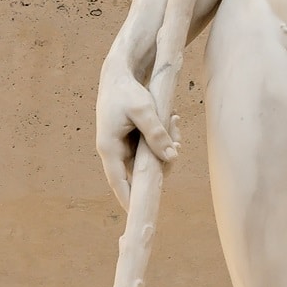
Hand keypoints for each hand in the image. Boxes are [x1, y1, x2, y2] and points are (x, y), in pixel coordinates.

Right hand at [96, 57, 178, 210]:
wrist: (119, 73)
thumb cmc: (127, 91)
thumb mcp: (144, 110)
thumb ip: (157, 134)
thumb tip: (172, 156)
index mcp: (109, 147)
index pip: (118, 181)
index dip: (130, 198)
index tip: (140, 213)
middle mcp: (115, 150)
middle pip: (139, 172)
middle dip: (161, 164)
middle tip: (177, 146)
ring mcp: (124, 145)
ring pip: (149, 159)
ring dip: (166, 148)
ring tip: (174, 124)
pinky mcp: (133, 139)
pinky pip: (151, 147)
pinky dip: (164, 138)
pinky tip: (173, 120)